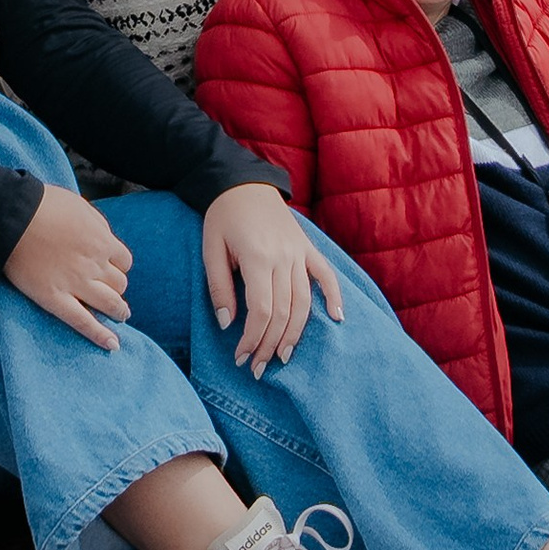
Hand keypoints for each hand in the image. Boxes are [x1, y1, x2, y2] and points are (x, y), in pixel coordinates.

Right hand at [4, 184, 134, 347]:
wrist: (14, 218)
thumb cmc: (43, 206)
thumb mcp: (80, 206)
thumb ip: (96, 225)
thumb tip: (104, 237)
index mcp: (101, 240)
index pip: (124, 260)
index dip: (119, 266)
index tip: (112, 269)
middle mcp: (94, 264)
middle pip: (119, 283)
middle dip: (117, 288)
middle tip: (113, 293)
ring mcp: (76, 284)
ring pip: (109, 303)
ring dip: (118, 310)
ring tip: (119, 315)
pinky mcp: (55, 299)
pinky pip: (83, 322)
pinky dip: (100, 335)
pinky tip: (112, 345)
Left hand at [203, 185, 345, 374]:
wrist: (242, 182)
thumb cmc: (221, 218)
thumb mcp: (211, 250)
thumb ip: (219, 288)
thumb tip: (228, 324)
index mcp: (258, 258)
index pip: (262, 311)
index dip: (252, 339)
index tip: (241, 358)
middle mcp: (284, 257)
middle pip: (284, 312)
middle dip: (270, 345)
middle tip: (257, 368)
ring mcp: (299, 252)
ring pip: (304, 302)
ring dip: (295, 334)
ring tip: (282, 357)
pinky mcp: (307, 247)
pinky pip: (326, 274)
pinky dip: (334, 296)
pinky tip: (337, 318)